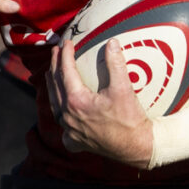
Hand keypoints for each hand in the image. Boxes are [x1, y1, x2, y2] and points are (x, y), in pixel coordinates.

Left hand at [51, 37, 155, 164]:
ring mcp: (70, 131)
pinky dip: (60, 114)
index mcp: (76, 101)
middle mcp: (68, 116)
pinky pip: (62, 126)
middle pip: (55, 86)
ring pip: (54, 104)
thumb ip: (115, 64)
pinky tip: (61, 110)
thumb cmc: (130, 118)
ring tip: (51, 74)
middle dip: (55, 66)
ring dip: (52, 87)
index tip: (68, 42)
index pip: (65, 71)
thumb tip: (112, 42)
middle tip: (56, 51)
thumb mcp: (124, 88)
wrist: (136, 147)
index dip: (66, 54)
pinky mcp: (75, 142)